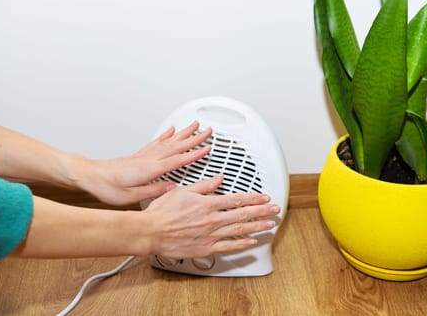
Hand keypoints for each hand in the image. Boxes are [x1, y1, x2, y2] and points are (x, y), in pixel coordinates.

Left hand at [76, 121, 211, 205]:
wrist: (90, 177)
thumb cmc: (106, 187)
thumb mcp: (130, 196)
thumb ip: (153, 191)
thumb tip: (172, 188)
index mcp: (149, 169)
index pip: (178, 160)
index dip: (194, 154)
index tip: (207, 148)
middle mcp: (149, 159)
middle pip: (177, 146)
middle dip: (194, 138)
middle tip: (208, 131)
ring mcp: (144, 155)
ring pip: (169, 141)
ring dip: (183, 133)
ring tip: (194, 126)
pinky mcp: (139, 155)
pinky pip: (157, 142)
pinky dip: (166, 135)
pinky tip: (171, 130)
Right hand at [141, 174, 280, 258]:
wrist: (150, 232)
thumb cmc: (162, 212)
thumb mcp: (182, 191)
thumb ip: (203, 186)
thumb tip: (218, 179)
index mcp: (207, 204)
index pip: (236, 199)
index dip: (253, 198)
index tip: (264, 197)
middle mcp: (212, 219)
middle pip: (243, 215)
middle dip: (262, 211)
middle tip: (275, 209)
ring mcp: (210, 235)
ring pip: (239, 231)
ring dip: (257, 227)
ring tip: (270, 224)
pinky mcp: (206, 248)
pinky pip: (228, 246)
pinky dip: (242, 244)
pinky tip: (252, 241)